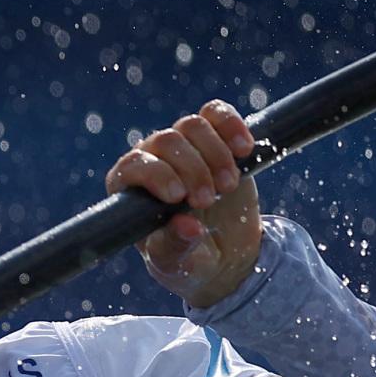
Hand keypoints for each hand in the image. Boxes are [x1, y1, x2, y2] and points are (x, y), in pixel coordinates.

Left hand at [106, 98, 264, 309]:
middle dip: (193, 169)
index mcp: (130, 189)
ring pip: (193, 125)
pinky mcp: (214, 138)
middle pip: (167, 141)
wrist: (223, 254)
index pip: (133, 165)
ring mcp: (182, 146)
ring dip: (216, 154)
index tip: (180, 197)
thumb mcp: (179, 262)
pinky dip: (232, 126)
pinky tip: (245, 149)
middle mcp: (151, 160)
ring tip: (228, 185)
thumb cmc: (188, 260)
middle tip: (208, 200)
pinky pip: (217, 113)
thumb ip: (177, 246)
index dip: (157, 175)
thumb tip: (188, 227)